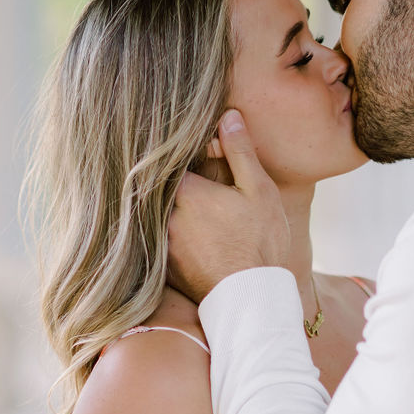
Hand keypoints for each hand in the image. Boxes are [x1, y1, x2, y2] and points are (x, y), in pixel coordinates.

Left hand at [168, 110, 290, 303]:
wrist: (251, 298)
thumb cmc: (260, 242)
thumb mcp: (258, 190)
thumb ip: (239, 151)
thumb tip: (228, 116)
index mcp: (186, 191)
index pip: (166, 161)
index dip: (173, 155)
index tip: (181, 151)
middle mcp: (165, 216)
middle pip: (156, 188)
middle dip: (165, 181)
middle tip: (170, 174)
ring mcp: (161, 244)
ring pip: (154, 216)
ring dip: (162, 209)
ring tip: (183, 209)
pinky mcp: (163, 268)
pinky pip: (155, 243)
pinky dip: (162, 236)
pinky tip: (181, 237)